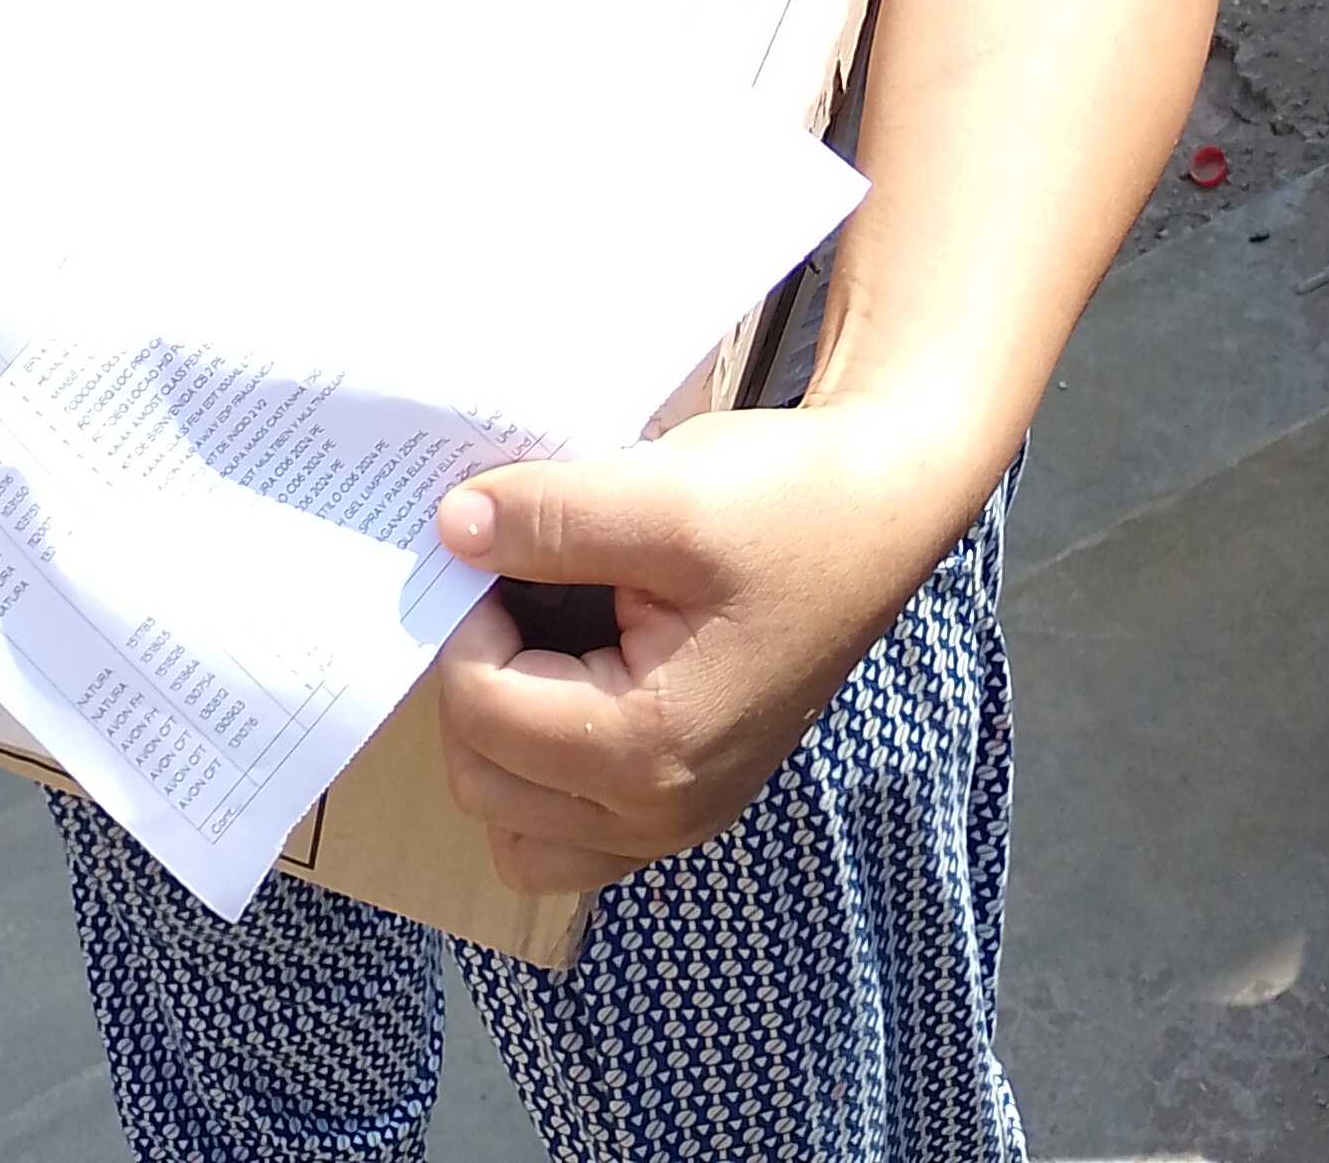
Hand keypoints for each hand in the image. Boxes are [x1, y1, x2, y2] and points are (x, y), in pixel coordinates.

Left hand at [431, 400, 981, 894]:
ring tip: (537, 645)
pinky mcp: (687, 801)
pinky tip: (571, 684)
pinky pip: (569, 835)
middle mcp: (661, 813)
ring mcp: (677, 820)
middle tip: (518, 588)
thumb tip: (449, 527)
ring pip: (516, 830)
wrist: (880, 510)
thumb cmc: (784, 502)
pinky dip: (542, 776)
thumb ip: (548, 518)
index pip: (480, 711)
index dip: (469, 617)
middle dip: (476, 677)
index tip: (510, 547)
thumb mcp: (664, 493)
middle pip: (484, 781)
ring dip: (499, 741)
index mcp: (650, 748)